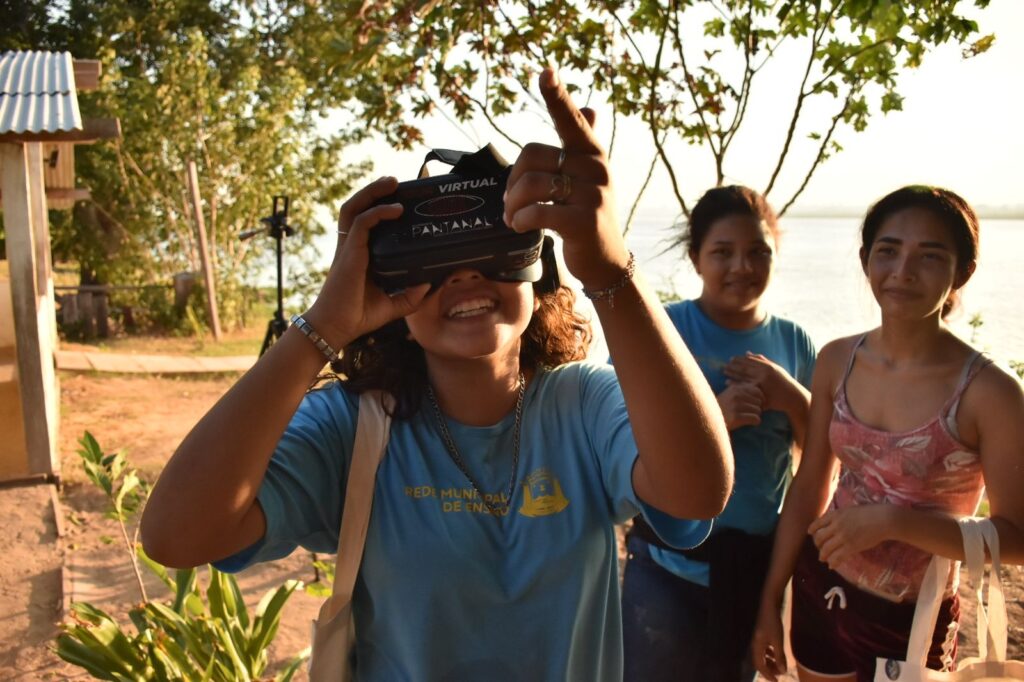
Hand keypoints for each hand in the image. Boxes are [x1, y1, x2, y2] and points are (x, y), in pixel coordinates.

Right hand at [304, 177, 429, 345]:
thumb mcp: (392, 305)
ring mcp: (349, 248)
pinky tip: (396, 209)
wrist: (335, 329)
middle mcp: (352, 246)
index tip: (400, 196)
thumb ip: (410, 295)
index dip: (379, 204)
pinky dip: (378, 213)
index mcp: (359, 254)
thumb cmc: (357, 316)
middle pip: (357, 206)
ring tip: (392, 182)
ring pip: (354, 208)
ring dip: (372, 192)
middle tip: (396, 181)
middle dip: (374, 190)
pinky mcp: (349, 254)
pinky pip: (361, 224)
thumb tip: (430, 284)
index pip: (366, 220)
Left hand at [502, 67, 629, 290]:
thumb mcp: (588, 178)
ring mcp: (593, 195)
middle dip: (512, 181)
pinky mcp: (584, 222)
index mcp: (591, 153)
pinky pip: (538, 212)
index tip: (545, 71)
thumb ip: (583, 145)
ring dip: (512, 204)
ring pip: (531, 185)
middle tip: (510, 202)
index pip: (570, 119)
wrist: (607, 260)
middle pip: (532, 156)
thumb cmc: (587, 214)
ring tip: (512, 217)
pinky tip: (520, 227)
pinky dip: (521, 220)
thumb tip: (590, 108)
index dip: (557, 96)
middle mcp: (595, 168)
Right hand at [717, 381, 763, 429]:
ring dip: (755, 415)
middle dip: (756, 408)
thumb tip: (757, 387)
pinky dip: (755, 422)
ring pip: (758, 411)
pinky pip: (756, 419)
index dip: (759, 398)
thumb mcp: (729, 395)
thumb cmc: (722, 409)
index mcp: (736, 388)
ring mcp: (736, 406)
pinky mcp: (736, 417)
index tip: (755, 404)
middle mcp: (736, 395)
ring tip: (746, 418)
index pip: (757, 391)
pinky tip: (748, 423)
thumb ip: (741, 390)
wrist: (708, 421)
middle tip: (748, 413)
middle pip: (759, 402)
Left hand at [724, 353, 799, 411]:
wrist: (792, 397)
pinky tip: (727, 382)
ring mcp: (761, 384)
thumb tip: (747, 352)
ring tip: (724, 371)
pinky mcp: (758, 393)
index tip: (731, 359)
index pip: (750, 360)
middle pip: (744, 368)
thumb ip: (761, 360)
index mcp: (767, 366)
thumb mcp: (775, 368)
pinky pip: (744, 387)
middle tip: (724, 365)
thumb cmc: (783, 381)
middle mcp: (764, 374)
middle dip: (733, 366)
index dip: (739, 359)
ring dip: (732, 374)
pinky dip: (735, 384)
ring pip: (743, 377)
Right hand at [751, 599, 787, 680]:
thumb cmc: (773, 622)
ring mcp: (757, 638)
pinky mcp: (762, 634)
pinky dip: (770, 654)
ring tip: (779, 666)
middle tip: (779, 675)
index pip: (760, 665)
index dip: (767, 675)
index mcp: (756, 646)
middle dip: (769, 669)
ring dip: (770, 662)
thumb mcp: (778, 640)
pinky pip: (764, 648)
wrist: (769, 605)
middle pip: (759, 661)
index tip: (776, 681)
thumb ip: (780, 656)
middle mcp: (755, 643)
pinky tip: (777, 653)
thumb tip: (782, 671)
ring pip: (762, 655)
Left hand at [808, 505, 891, 568]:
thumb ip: (841, 516)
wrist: (883, 519)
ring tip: (822, 559)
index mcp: (836, 515)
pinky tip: (832, 565)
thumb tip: (835, 521)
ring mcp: (843, 537)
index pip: (818, 522)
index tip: (810, 533)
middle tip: (819, 548)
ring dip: (823, 555)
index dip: (812, 529)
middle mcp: (836, 525)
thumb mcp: (850, 510)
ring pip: (826, 549)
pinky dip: (833, 562)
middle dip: (818, 544)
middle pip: (820, 537)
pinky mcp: (851, 547)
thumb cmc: (870, 512)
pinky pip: (838, 557)